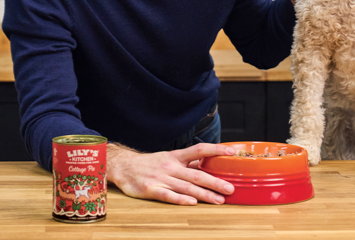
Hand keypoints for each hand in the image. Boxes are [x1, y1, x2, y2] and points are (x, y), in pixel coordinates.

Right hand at [107, 143, 235, 204]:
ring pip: (186, 187)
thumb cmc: (150, 164)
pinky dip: (180, 199)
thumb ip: (188, 162)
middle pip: (196, 174)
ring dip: (203, 194)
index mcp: (176, 157)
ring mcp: (161, 178)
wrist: (122, 166)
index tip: (232, 153)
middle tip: (230, 189)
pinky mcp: (151, 189)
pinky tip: (192, 204)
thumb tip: (210, 162)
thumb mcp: (169, 158)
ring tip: (219, 200)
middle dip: (215, 182)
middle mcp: (170, 166)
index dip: (216, 150)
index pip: (199, 150)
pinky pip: (168, 195)